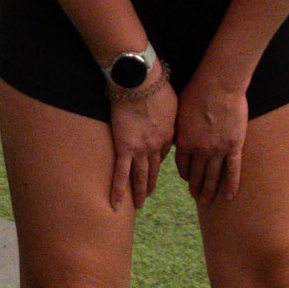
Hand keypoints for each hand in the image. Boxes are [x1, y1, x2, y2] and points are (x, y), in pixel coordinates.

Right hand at [108, 67, 176, 211]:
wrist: (140, 82)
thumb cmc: (156, 86)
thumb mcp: (172, 102)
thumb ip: (171, 116)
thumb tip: (168, 120)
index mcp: (170, 135)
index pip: (164, 153)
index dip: (158, 159)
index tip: (154, 163)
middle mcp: (157, 147)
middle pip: (154, 170)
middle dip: (151, 183)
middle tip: (148, 195)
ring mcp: (140, 150)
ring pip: (140, 176)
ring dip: (139, 192)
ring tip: (139, 204)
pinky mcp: (124, 148)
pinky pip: (121, 174)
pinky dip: (118, 191)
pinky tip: (116, 205)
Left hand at [174, 69, 248, 204]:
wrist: (219, 83)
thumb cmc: (197, 91)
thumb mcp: (180, 111)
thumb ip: (180, 130)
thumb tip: (179, 142)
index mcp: (184, 141)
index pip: (182, 166)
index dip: (185, 174)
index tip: (187, 179)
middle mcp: (200, 150)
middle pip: (196, 175)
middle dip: (195, 187)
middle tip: (196, 196)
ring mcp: (218, 150)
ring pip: (213, 177)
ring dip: (209, 191)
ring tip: (207, 200)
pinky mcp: (234, 146)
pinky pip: (233, 170)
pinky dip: (231, 185)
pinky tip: (229, 197)